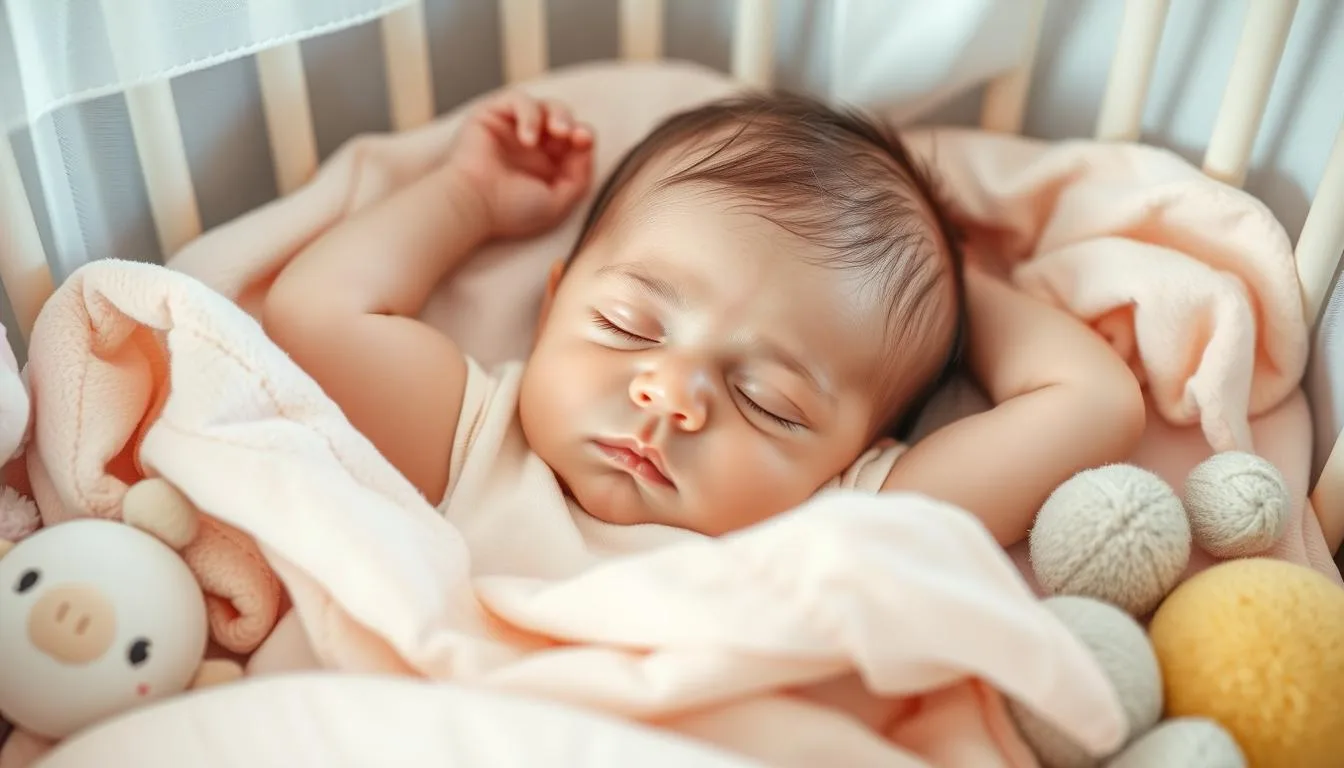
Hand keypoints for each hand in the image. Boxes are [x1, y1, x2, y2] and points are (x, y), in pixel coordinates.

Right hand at [448, 91, 594, 240]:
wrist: (472, 205)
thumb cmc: (511, 210)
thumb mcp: (558, 202)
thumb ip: (580, 178)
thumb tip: (586, 147)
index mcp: (548, 166)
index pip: (575, 142)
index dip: (584, 136)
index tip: (584, 141)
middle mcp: (531, 146)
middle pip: (563, 118)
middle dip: (571, 122)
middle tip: (570, 135)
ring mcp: (511, 129)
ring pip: (545, 105)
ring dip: (557, 114)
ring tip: (556, 132)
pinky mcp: (492, 114)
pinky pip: (518, 99)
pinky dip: (529, 114)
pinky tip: (527, 139)